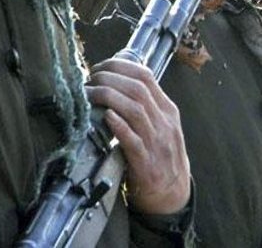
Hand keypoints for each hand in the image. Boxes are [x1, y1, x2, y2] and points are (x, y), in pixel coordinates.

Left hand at [87, 58, 189, 214]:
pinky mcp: (146, 163)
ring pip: (135, 110)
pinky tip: (106, 117)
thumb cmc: (160, 156)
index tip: (99, 67)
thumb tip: (115, 83)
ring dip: (109, 97)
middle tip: (89, 79)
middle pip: (138, 89)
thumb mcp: (159, 125)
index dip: (120, 67)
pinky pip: (133, 141)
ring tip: (89, 94)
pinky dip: (119, 126)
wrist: (172, 194)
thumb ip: (143, 106)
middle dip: (110, 79)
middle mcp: (164, 122)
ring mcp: (157, 142)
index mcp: (167, 110)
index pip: (146, 76)